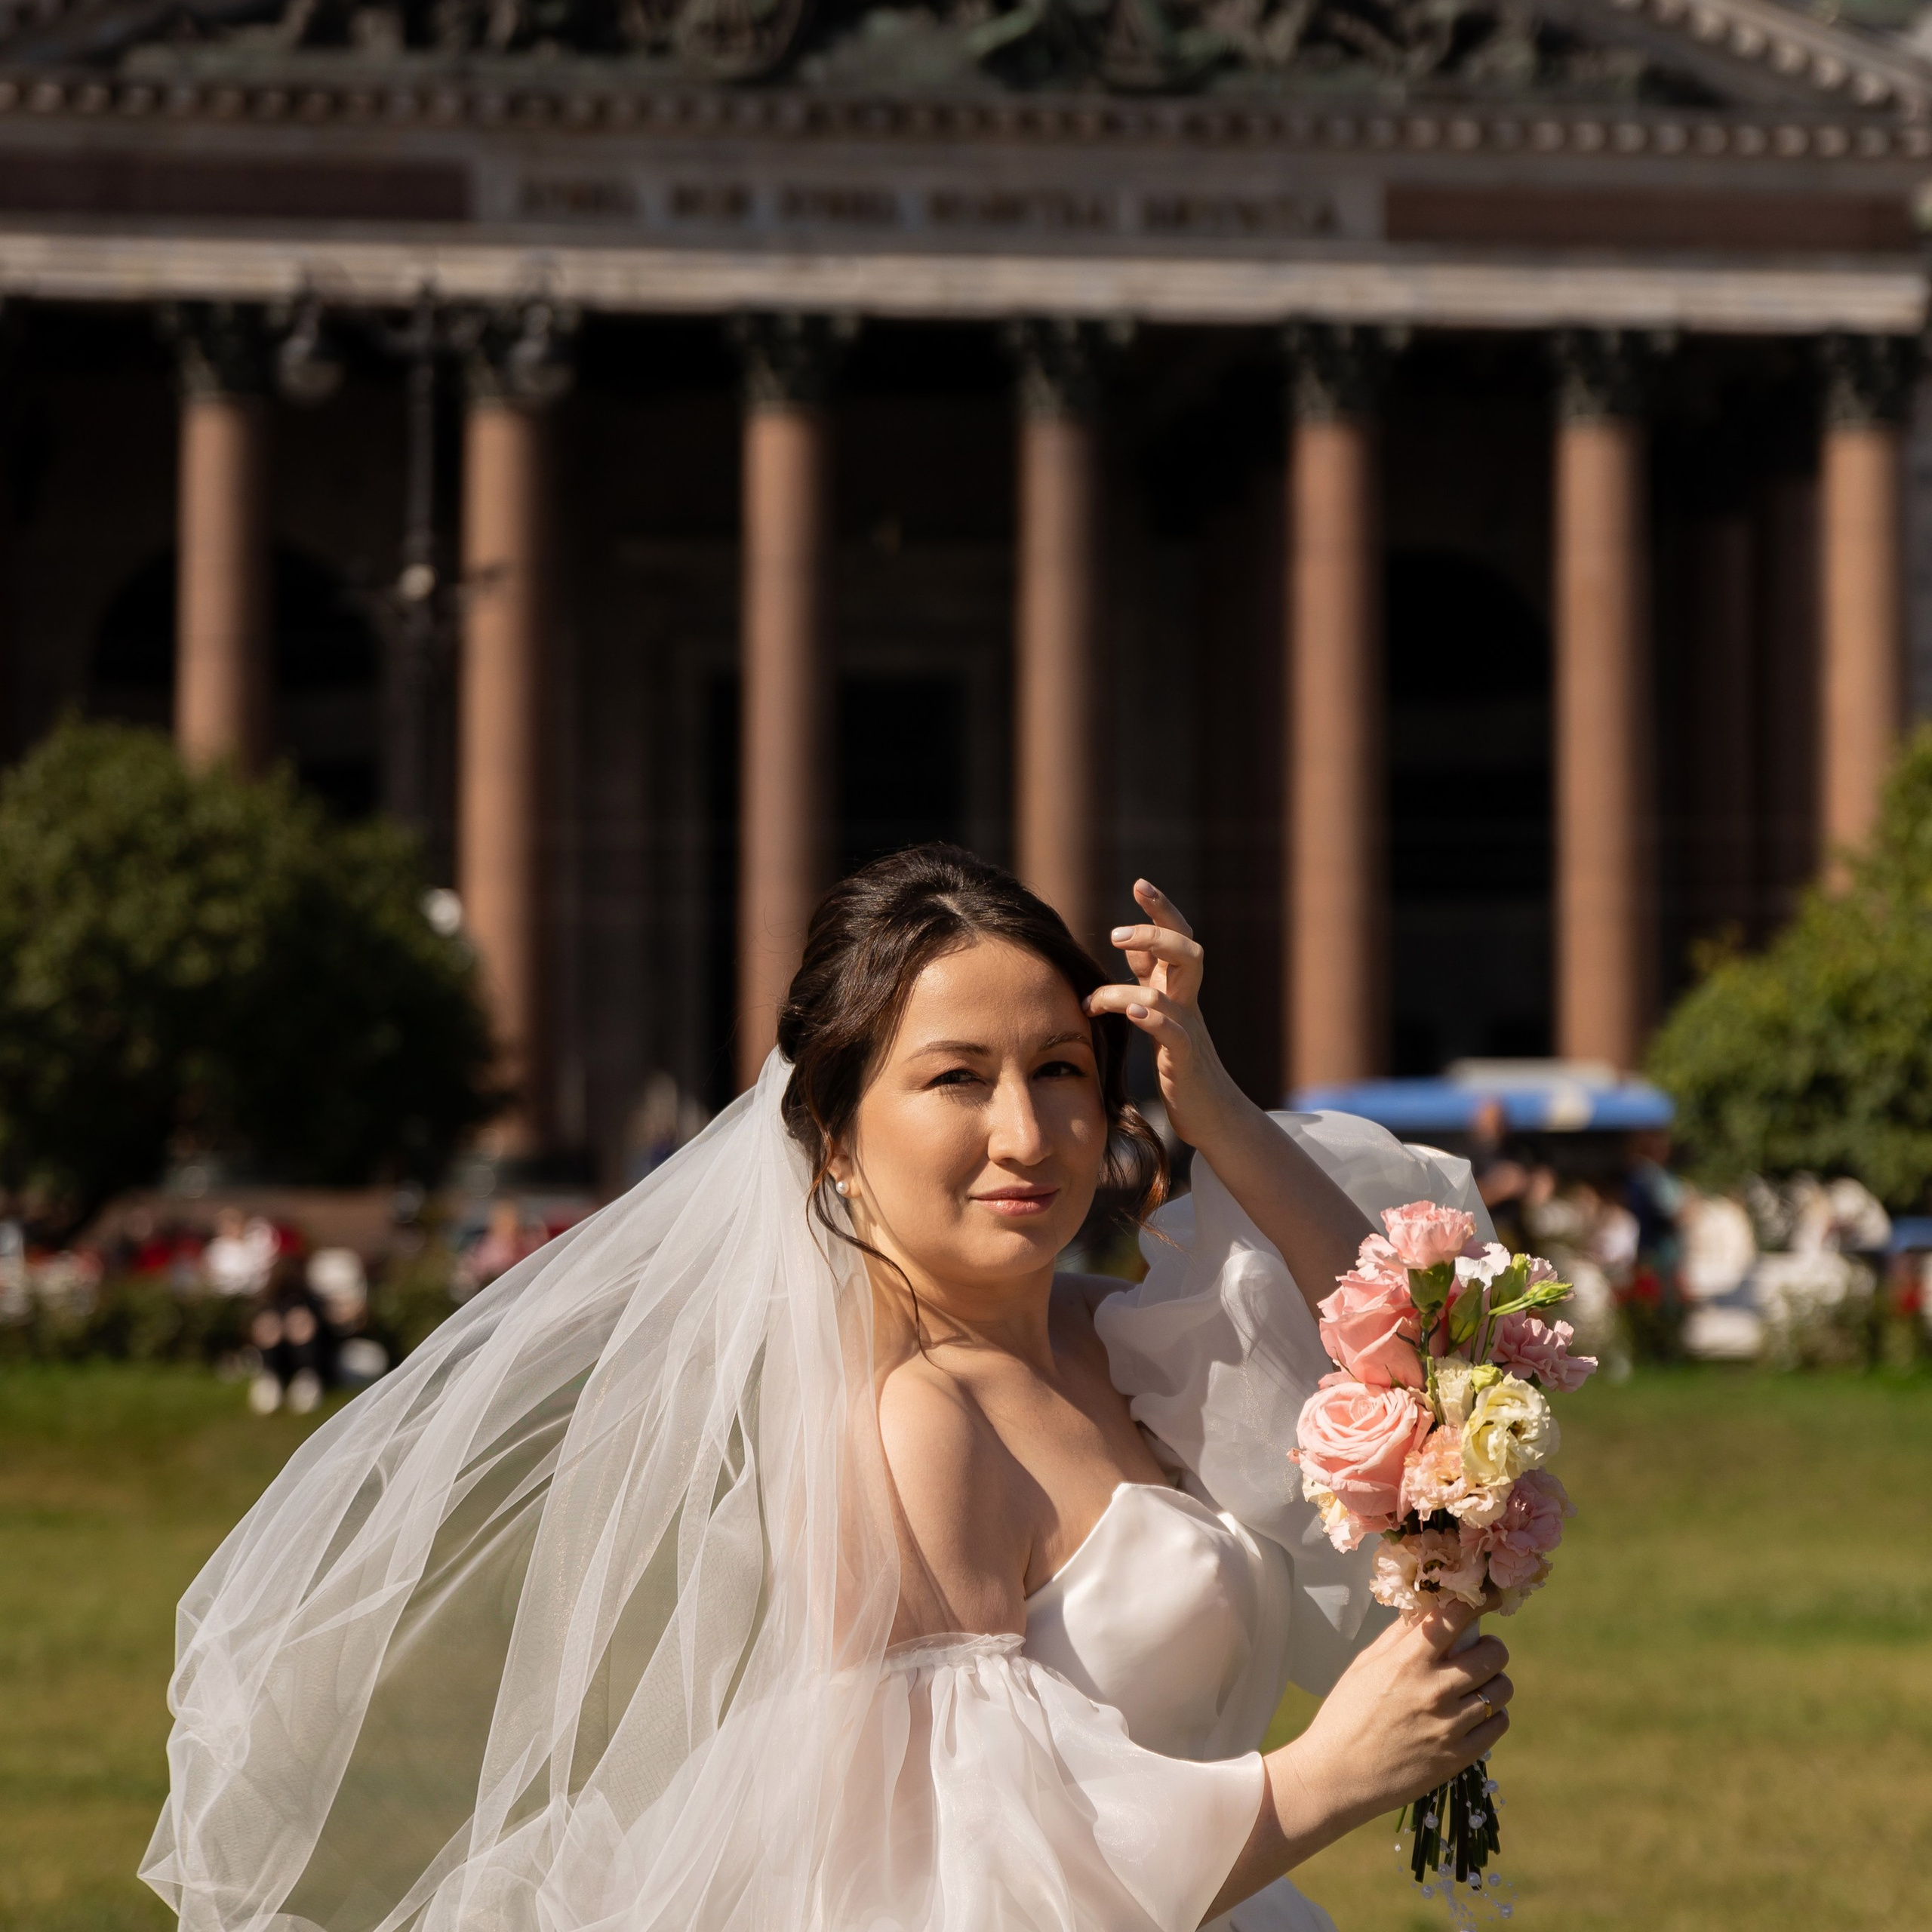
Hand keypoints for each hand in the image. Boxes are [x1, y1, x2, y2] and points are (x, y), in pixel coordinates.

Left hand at [1084, 880, 1241, 1150]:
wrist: (1212, 1115)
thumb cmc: (1180, 1066)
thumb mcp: (1162, 1016)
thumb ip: (1147, 983)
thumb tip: (1130, 950)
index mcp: (1179, 989)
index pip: (1175, 938)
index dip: (1160, 910)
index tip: (1139, 883)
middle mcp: (1188, 1002)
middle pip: (1186, 951)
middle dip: (1155, 933)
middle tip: (1116, 935)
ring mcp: (1189, 1029)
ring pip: (1174, 989)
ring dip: (1130, 988)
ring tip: (1097, 999)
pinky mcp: (1185, 1059)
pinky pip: (1174, 1032)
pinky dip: (1153, 1019)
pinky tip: (1131, 1014)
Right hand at [1278, 1600, 1513, 1837]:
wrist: (1338, 1775)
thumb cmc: (1346, 1714)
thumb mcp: (1366, 1664)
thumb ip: (1399, 1636)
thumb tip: (1427, 1608)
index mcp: (1407, 1661)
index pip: (1457, 1617)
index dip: (1479, 1601)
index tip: (1489, 1595)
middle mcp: (1435, 1690)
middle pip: (1493, 1654)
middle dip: (1490, 1646)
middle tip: (1479, 1650)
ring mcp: (1450, 1726)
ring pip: (1501, 1689)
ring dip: (1494, 1680)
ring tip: (1477, 1684)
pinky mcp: (1459, 1757)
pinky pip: (1499, 1723)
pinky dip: (1493, 1714)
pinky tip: (1474, 1713)